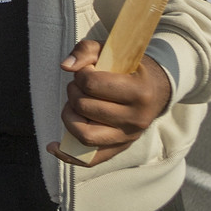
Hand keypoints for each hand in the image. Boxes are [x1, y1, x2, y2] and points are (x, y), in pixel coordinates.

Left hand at [47, 40, 171, 167]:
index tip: (88, 71)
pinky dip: (68, 155)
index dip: (81, 74)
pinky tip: (53, 146)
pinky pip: (90, 160)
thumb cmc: (128, 68)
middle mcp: (136, 119)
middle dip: (73, 92)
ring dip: (70, 116)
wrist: (156, 89)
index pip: (93, 84)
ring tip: (74, 105)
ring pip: (84, 135)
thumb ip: (85, 50)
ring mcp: (128, 137)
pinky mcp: (120, 148)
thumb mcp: (110, 51)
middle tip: (79, 86)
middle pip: (85, 107)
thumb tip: (65, 67)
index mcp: (139, 92)